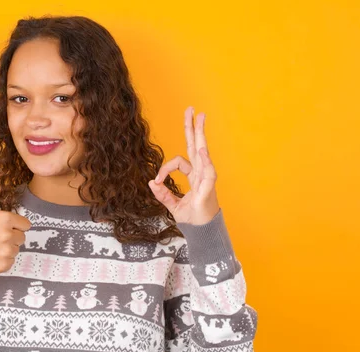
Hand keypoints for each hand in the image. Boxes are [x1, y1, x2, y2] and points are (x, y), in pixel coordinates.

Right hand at [0, 164, 31, 273]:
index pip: (25, 224)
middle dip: (11, 236)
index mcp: (6, 219)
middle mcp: (8, 235)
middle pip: (21, 237)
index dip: (14, 225)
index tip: (1, 226)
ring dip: (7, 248)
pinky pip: (10, 261)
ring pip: (16, 249)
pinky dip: (2, 260)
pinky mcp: (3, 265)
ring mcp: (6, 252)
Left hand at [148, 107, 219, 224]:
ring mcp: (206, 179)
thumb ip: (162, 194)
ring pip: (203, 151)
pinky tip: (201, 149)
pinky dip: (204, 160)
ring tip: (200, 117)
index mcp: (194, 176)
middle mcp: (201, 174)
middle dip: (193, 128)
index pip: (179, 162)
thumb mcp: (172, 205)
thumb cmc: (192, 218)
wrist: (202, 233)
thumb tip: (151, 182)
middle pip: (196, 146)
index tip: (156, 180)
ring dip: (200, 134)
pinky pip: (208, 172)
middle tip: (192, 110)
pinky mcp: (208, 189)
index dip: (164, 169)